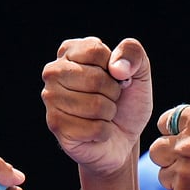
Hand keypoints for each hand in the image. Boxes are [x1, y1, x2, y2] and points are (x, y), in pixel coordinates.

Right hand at [41, 37, 152, 175]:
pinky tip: (96, 130)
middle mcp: (54, 72)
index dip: (116, 68)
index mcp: (70, 51)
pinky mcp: (56, 125)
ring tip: (103, 114)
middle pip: (95, 78)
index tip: (114, 77)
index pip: (95, 51)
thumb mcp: (139, 71)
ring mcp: (51, 99)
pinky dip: (104, 132)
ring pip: (95, 105)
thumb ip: (133, 53)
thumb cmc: (126, 101)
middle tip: (110, 98)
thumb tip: (117, 68)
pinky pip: (95, 128)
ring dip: (109, 113)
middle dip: (113, 92)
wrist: (123, 139)